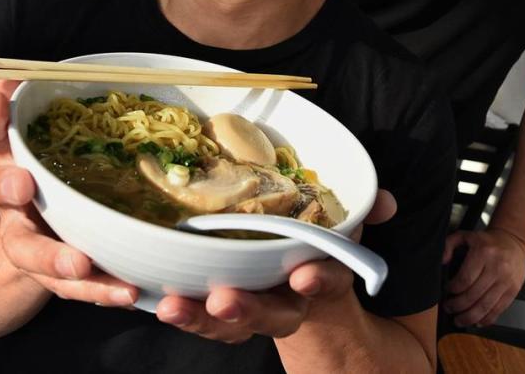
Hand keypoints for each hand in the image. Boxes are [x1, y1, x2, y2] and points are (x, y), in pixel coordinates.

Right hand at [0, 80, 138, 307]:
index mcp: (8, 164)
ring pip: (27, 252)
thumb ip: (44, 114)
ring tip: (78, 262)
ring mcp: (25, 243)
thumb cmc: (47, 187)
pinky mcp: (50, 279)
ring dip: (53, 256)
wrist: (13, 266)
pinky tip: (127, 292)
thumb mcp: (46, 149)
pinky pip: (74, 288)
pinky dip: (100, 291)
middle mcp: (9, 204)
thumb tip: (38, 70)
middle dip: (1, 185)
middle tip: (22, 185)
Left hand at [154, 189, 398, 342]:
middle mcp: (281, 301)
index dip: (318, 280)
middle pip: (268, 315)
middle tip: (223, 300)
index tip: (304, 274)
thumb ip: (362, 209)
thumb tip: (384, 201)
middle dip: (247, 311)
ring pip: (223, 323)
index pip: (324, 281)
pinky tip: (140, 295)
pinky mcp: (208, 302)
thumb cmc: (310, 238)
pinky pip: (191, 312)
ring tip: (172, 307)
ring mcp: (245, 305)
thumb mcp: (340, 224)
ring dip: (198, 317)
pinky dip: (168, 305)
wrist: (288, 273)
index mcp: (315, 278)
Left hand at [443, 227, 524, 326]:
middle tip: (449, 308)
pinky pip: (499, 309)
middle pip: (474, 295)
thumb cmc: (487, 241)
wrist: (513, 242)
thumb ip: (448, 245)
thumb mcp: (465, 235)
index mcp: (483, 253)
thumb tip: (442, 261)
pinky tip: (477, 322)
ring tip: (459, 320)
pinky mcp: (514, 290)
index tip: (446, 292)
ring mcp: (507, 281)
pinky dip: (487, 319)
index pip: (465, 278)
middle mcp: (497, 268)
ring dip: (470, 317)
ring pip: (486, 306)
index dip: (453, 289)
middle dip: (458, 306)